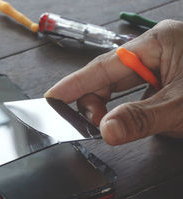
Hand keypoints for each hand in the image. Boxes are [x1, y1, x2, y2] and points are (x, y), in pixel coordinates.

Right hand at [45, 19, 182, 144]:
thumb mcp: (179, 106)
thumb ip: (141, 118)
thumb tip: (107, 130)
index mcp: (158, 43)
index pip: (103, 65)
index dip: (74, 84)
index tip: (53, 97)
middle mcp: (157, 52)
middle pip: (108, 78)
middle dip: (95, 104)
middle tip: (92, 126)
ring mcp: (162, 67)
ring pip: (121, 90)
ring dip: (112, 111)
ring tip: (111, 127)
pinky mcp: (167, 84)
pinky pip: (136, 97)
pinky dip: (127, 113)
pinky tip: (128, 122)